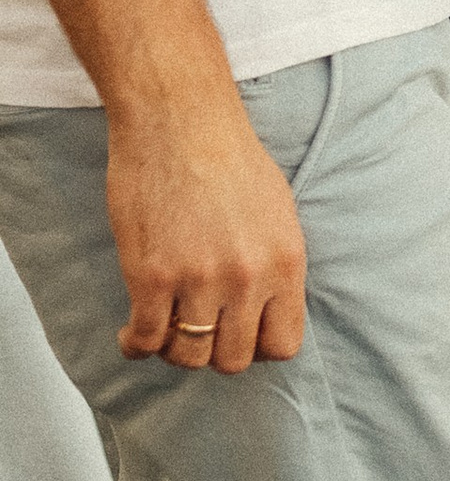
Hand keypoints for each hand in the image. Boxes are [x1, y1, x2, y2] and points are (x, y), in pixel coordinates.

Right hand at [107, 95, 306, 368]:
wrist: (178, 121)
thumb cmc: (228, 156)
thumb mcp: (278, 212)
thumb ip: (275, 264)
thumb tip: (269, 305)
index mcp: (285, 264)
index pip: (284, 344)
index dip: (259, 347)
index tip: (239, 335)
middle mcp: (247, 279)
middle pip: (234, 359)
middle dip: (215, 352)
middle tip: (197, 333)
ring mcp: (198, 281)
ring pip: (189, 357)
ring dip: (174, 351)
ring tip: (164, 332)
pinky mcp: (151, 276)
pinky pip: (145, 339)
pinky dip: (135, 345)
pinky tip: (132, 335)